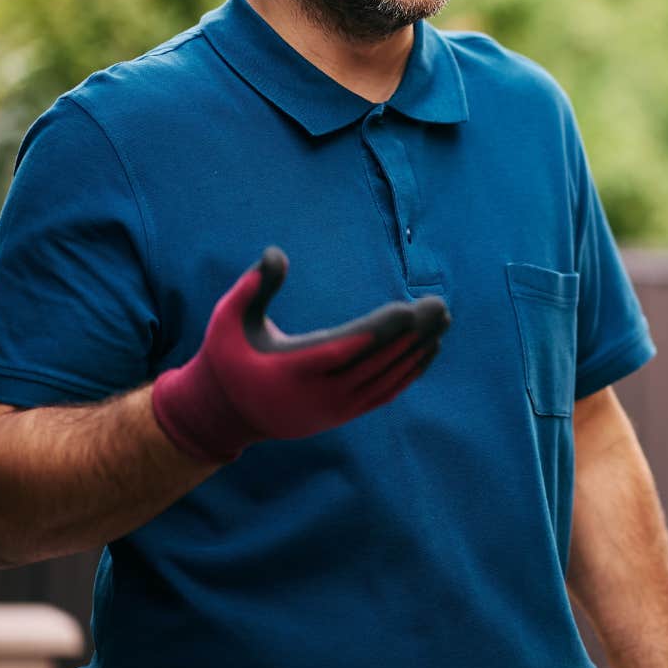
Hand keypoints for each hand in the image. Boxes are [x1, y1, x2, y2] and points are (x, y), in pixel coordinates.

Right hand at [150, 247, 449, 461]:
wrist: (225, 414)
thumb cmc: (227, 357)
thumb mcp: (226, 320)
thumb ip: (252, 287)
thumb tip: (275, 253)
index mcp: (290, 370)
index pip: (344, 350)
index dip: (379, 332)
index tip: (408, 311)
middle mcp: (317, 394)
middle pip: (374, 362)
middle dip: (411, 334)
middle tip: (439, 306)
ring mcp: (333, 409)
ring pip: (385, 379)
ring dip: (417, 350)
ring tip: (443, 321)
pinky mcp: (343, 414)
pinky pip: (384, 392)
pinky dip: (409, 372)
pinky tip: (430, 349)